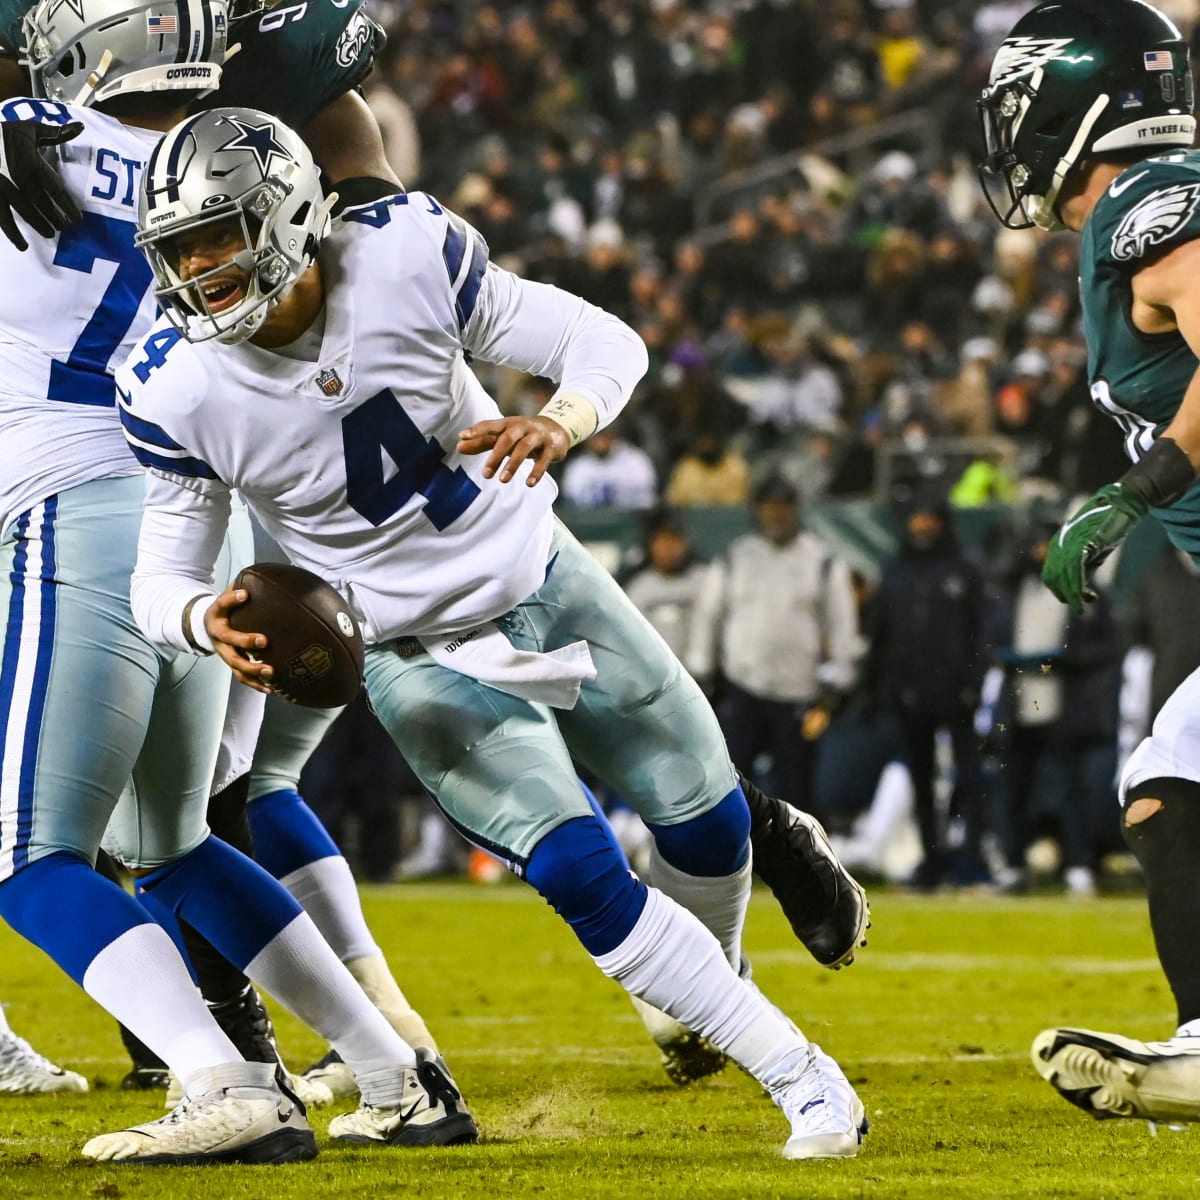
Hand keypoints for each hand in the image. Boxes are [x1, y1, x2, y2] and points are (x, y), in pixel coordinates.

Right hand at [0, 120, 83, 251]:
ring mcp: (3, 189)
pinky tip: (22, 246)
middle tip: (63, 228)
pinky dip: (13, 235)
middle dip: (54, 217)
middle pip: (43, 204)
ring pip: (25, 213)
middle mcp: (19, 178)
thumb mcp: (29, 128)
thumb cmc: (3, 131)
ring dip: (39, 225)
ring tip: (50, 234)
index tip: (78, 219)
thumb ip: (54, 132)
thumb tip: (80, 127)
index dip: (68, 206)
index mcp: (31, 164)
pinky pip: (3, 219)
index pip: (56, 190)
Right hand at [203, 587, 275, 693]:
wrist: (206, 628)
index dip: (231, 599)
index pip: (222, 604)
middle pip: (229, 641)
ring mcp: (225, 653)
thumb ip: (241, 587)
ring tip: (270, 672)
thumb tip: (270, 573)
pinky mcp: (233, 665)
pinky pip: (243, 678)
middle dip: (245, 642)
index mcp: (217, 615)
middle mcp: (218, 636)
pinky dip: (257, 684)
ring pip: (236, 664)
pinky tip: (273, 689)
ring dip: (253, 670)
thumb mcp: (228, 595)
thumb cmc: (226, 609)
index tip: (244, 594)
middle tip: (263, 640)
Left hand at [457, 415, 569, 485]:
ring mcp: (537, 436)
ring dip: (513, 464)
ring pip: (524, 448)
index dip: (476, 430)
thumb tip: (458, 446)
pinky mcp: (551, 447)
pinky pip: (543, 460)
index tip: (462, 437)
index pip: (490, 425)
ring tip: (502, 480)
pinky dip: (536, 472)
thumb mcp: (504, 436)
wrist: (557, 429)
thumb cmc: (523, 435)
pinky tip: (529, 484)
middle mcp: (522, 427)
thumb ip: (483, 442)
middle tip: (485, 474)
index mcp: (508, 424)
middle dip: (496, 456)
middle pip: (507, 438)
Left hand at [1042, 482, 1146, 614]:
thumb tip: (1079, 592)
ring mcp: (1070, 543)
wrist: (1120, 505)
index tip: (1076, 599)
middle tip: (1079, 607)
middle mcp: (1059, 545)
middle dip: (1064, 595)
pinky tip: (1085, 595)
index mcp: (1058, 546)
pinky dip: (1078, 585)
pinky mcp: (1083, 542)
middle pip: (1052, 578)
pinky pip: (1075, 568)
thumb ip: (1082, 569)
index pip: (1050, 575)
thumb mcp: (1091, 553)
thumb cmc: (1106, 529)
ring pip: (1063, 576)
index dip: (1060, 590)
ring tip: (1080, 608)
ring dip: (1071, 595)